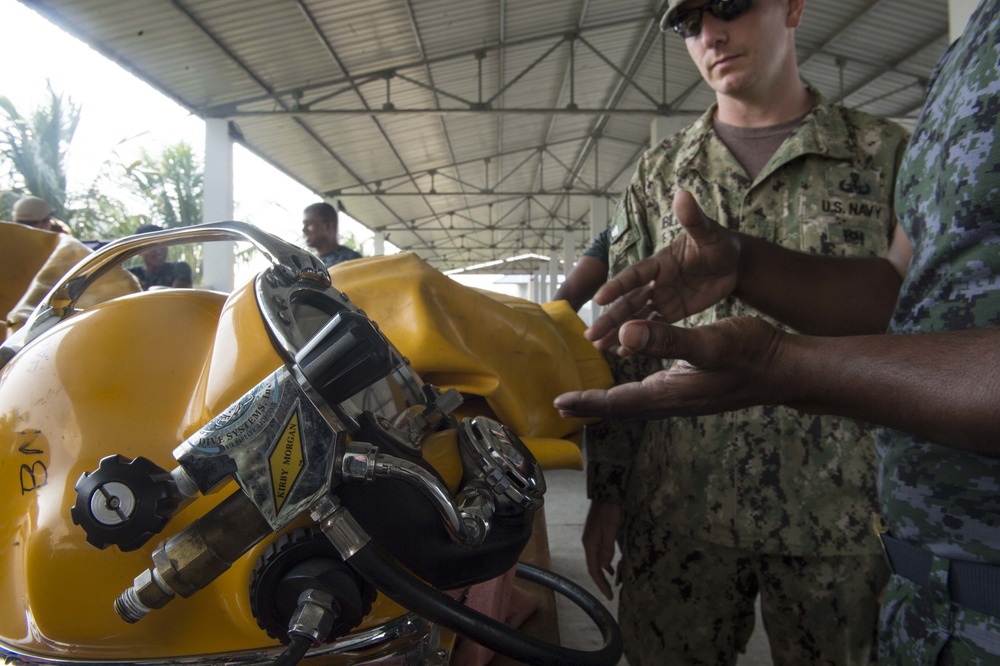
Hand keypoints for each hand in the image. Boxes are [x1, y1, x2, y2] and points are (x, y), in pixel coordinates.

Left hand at [556, 316, 789, 419]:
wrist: (787, 367)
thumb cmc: (752, 353)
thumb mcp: (709, 341)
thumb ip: (666, 340)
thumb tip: (626, 335)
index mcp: (669, 393)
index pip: (617, 402)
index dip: (587, 403)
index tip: (559, 404)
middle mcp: (672, 401)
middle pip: (622, 408)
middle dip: (592, 407)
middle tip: (562, 406)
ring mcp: (684, 397)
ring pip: (636, 403)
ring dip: (609, 402)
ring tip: (587, 399)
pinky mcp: (693, 390)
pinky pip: (651, 395)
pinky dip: (631, 392)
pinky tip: (630, 384)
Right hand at [582, 500, 622, 599]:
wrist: (608, 493)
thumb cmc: (610, 511)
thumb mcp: (611, 530)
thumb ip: (607, 549)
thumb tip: (604, 566)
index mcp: (590, 543)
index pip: (594, 569)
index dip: (601, 584)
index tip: (609, 596)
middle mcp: (588, 543)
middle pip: (593, 566)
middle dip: (600, 581)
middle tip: (610, 594)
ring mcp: (592, 538)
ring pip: (596, 560)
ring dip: (603, 573)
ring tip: (611, 584)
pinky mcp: (597, 534)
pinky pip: (599, 553)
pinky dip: (605, 563)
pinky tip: (611, 566)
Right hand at [587, 190, 740, 350]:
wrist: (732, 263)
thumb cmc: (718, 243)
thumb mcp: (708, 232)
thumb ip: (694, 219)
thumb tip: (683, 194)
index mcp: (659, 262)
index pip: (635, 274)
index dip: (618, 284)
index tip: (600, 297)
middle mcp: (654, 281)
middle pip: (627, 301)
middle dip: (609, 318)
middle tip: (589, 334)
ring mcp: (661, 298)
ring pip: (635, 316)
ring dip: (617, 331)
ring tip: (597, 346)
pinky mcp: (671, 312)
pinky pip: (652, 327)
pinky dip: (638, 340)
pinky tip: (621, 354)